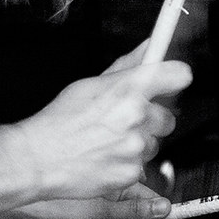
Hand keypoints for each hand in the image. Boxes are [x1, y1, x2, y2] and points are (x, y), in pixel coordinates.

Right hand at [10, 53, 191, 201]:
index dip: (175, 77)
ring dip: (139, 142)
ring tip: (108, 140)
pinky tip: (105, 156)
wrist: (39, 157)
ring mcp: (136, 146)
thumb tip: (149, 46)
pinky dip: (128, 163)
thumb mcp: (91, 84)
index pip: (179, 75)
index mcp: (128, 88)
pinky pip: (143, 165)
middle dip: (150, 118)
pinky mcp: (133, 172)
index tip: (171, 80)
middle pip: (168, 116)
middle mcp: (137, 116)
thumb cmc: (60, 121)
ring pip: (155, 142)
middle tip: (124, 120)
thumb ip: (127, 65)